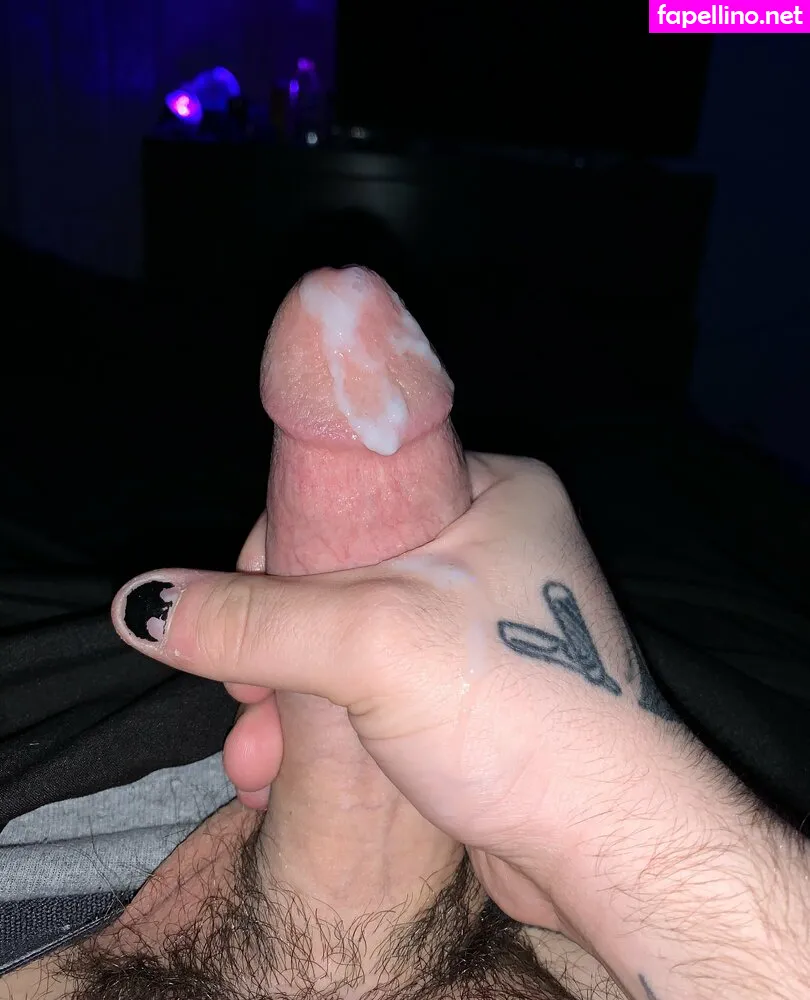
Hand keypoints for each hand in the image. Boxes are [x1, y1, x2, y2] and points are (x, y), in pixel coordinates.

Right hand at [112, 452, 675, 928]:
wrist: (608, 843)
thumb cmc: (517, 714)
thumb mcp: (370, 645)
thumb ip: (252, 619)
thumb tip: (143, 605)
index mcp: (491, 490)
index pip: (351, 487)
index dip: (280, 545)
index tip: (239, 608)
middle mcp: (494, 545)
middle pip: (344, 566)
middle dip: (279, 640)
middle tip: (246, 692)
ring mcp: (486, 619)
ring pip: (355, 634)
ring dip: (293, 693)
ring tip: (256, 757)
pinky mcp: (474, 687)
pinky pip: (379, 683)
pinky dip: (331, 720)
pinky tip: (286, 774)